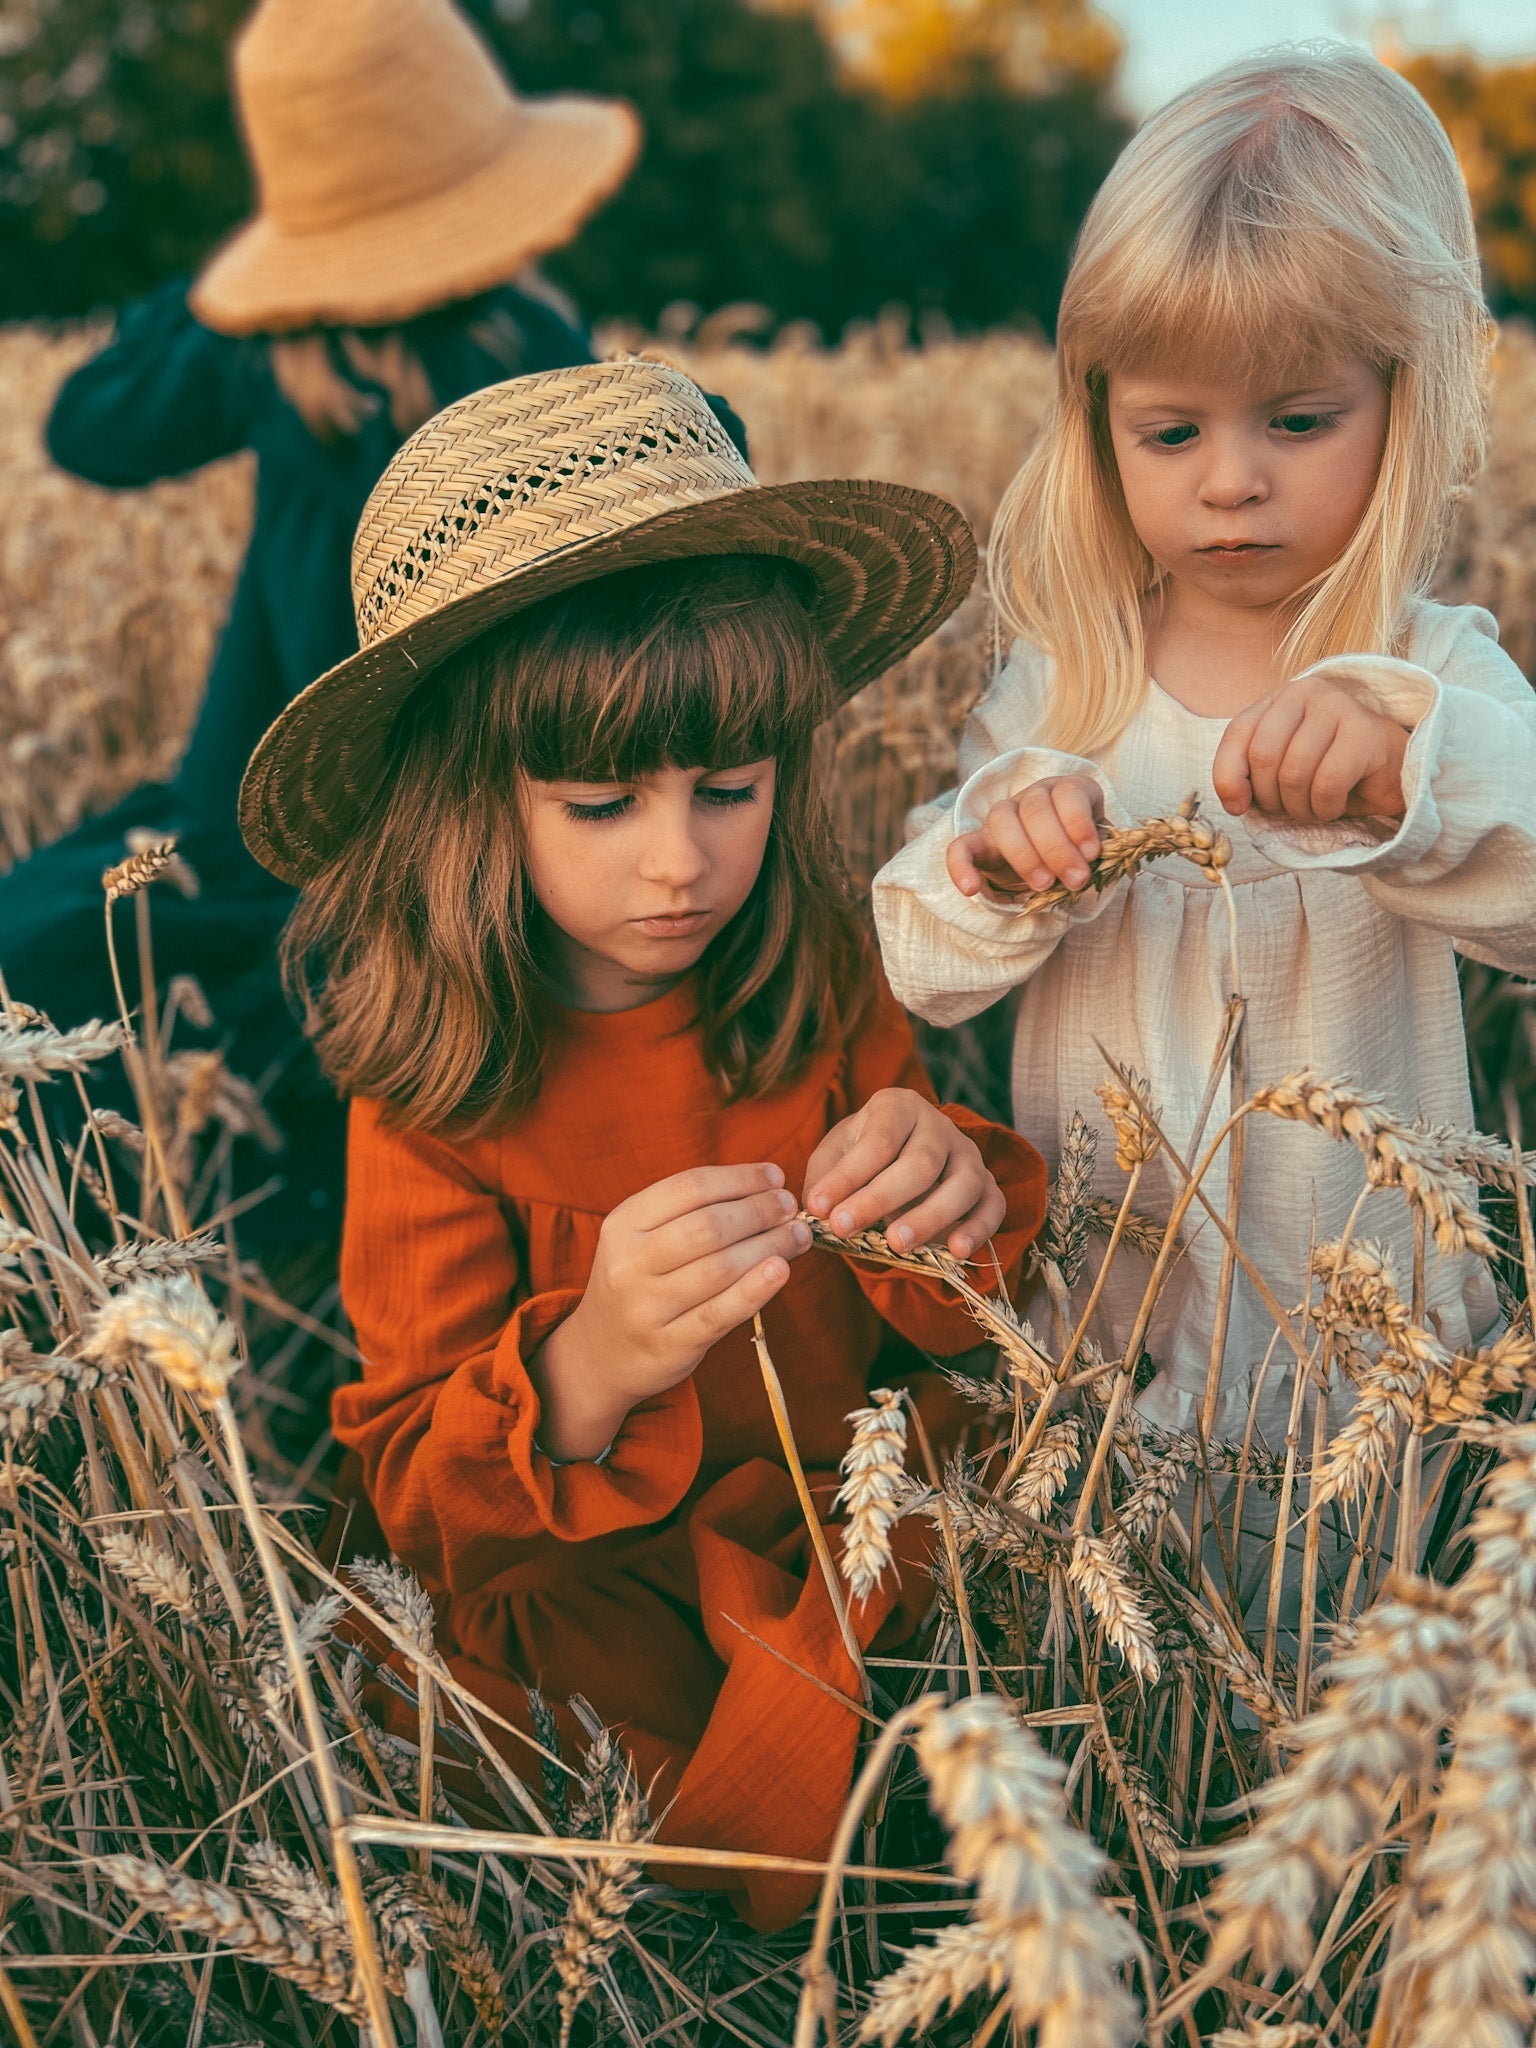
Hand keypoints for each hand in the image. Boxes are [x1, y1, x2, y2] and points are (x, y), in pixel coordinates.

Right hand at [530, 1163, 809, 1459]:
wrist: (600, 1354)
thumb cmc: (640, 1282)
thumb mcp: (644, 1238)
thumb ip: (693, 1212)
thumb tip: (769, 1189)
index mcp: (623, 1224)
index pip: (690, 1187)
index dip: (740, 1179)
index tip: (775, 1177)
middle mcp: (630, 1263)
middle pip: (708, 1226)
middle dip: (759, 1211)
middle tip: (789, 1207)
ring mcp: (646, 1307)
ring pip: (720, 1268)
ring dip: (769, 1246)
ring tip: (797, 1236)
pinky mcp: (669, 1345)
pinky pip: (720, 1313)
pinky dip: (755, 1290)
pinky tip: (781, 1270)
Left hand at [803, 1088, 1005, 1258]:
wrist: (902, 1153)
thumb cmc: (862, 1154)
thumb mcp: (835, 1154)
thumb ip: (824, 1178)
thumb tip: (816, 1208)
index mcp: (898, 1107)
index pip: (878, 1140)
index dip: (848, 1176)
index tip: (818, 1207)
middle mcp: (940, 1125)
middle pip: (920, 1163)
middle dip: (880, 1199)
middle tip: (845, 1228)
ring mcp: (969, 1155)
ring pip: (962, 1184)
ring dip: (929, 1218)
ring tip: (896, 1245)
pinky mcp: (988, 1185)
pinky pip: (993, 1206)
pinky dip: (979, 1229)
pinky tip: (957, 1251)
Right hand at [946, 775, 1105, 898]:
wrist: (1052, 862)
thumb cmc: (1080, 852)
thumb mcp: (1096, 847)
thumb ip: (1097, 851)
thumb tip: (1103, 861)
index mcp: (1065, 790)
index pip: (1068, 793)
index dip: (1079, 822)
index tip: (1092, 853)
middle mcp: (1032, 796)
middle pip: (1036, 808)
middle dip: (1058, 847)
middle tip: (1076, 880)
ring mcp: (1002, 816)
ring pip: (1002, 819)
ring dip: (1025, 855)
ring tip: (1045, 885)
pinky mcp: (979, 842)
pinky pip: (960, 847)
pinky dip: (961, 866)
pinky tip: (970, 889)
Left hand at [1213, 676, 1407, 824]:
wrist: (1394, 774)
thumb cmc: (1333, 773)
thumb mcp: (1280, 771)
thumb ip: (1248, 776)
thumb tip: (1234, 802)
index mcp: (1279, 698)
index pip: (1237, 734)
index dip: (1228, 777)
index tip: (1239, 806)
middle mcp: (1307, 691)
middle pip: (1263, 755)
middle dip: (1271, 798)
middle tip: (1292, 806)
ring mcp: (1338, 706)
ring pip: (1294, 773)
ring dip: (1300, 807)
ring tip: (1316, 806)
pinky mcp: (1365, 730)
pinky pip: (1326, 784)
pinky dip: (1326, 807)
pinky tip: (1337, 804)